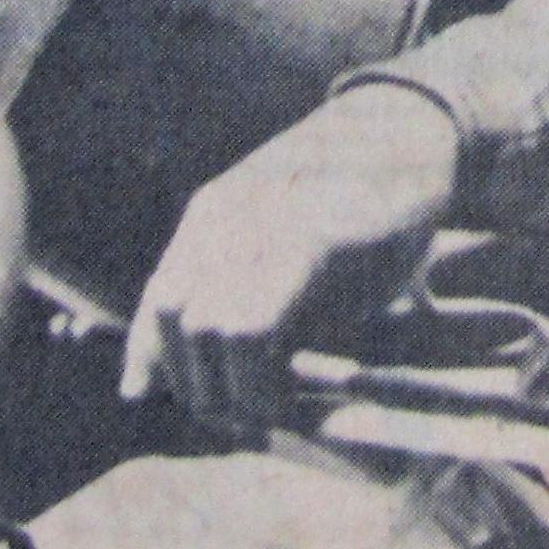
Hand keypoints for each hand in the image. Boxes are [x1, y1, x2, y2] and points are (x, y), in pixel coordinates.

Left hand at [120, 87, 459, 429]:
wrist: (405, 132)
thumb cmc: (354, 197)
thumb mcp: (286, 232)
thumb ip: (245, 281)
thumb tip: (208, 355)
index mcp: (214, 214)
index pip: (159, 296)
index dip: (146, 352)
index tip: (143, 392)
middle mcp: (228, 218)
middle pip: (174, 317)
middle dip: (192, 380)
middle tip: (232, 416)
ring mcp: (267, 227)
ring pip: (206, 328)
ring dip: (225, 387)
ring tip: (259, 411)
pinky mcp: (311, 245)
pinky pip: (253, 328)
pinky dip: (258, 379)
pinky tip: (285, 395)